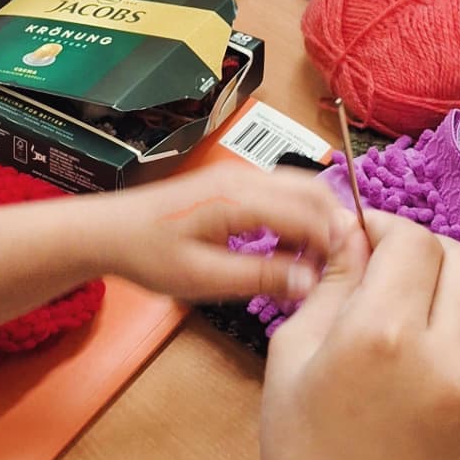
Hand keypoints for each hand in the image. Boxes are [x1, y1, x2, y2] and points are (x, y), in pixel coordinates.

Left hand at [105, 163, 348, 303]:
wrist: (107, 232)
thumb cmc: (146, 254)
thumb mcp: (204, 277)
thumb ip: (260, 276)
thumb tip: (310, 282)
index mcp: (238, 197)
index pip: (310, 213)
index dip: (338, 242)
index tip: (352, 272)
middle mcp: (244, 178)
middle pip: (314, 191)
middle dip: (336, 227)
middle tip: (343, 267)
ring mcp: (238, 177)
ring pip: (300, 190)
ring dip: (317, 222)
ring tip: (318, 263)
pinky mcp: (232, 185)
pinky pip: (280, 194)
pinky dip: (297, 217)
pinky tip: (289, 251)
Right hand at [259, 213, 459, 459]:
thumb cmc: (301, 455)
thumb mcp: (291, 357)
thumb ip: (331, 285)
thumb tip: (355, 231)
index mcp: (381, 337)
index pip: (411, 242)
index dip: (386, 228)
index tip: (365, 238)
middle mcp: (449, 356)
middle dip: (426, 252)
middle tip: (393, 271)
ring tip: (433, 300)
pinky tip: (453, 339)